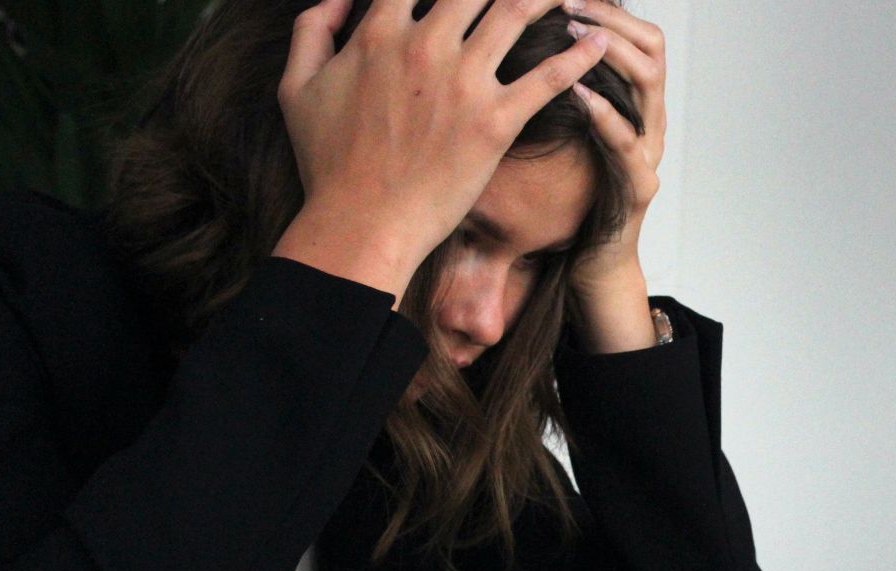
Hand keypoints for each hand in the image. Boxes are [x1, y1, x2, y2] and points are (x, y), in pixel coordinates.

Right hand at [271, 0, 609, 307]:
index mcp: (379, 33)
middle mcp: (424, 46)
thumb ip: (311, 31)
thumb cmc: (328, 163)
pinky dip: (579, 55)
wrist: (361, 225)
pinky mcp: (494, 122)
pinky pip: (547, 77)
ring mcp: (462, 83)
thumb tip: (336, 0)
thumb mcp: (296, 89)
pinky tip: (599, 41)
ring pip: (517, 11)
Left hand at [564, 0, 665, 352]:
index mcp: (631, 103)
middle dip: (610, 18)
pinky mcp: (639, 186)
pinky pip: (628, 142)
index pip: (636, 34)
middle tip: (569, 3)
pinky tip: (577, 92)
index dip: (608, 8)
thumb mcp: (557, 132)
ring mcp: (649, 151)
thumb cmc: (567, 196)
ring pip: (649, 83)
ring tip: (570, 34)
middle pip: (651, 46)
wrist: (588, 262)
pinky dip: (604, 113)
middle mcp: (648, 120)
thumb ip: (550, 89)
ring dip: (610, 52)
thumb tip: (512, 45)